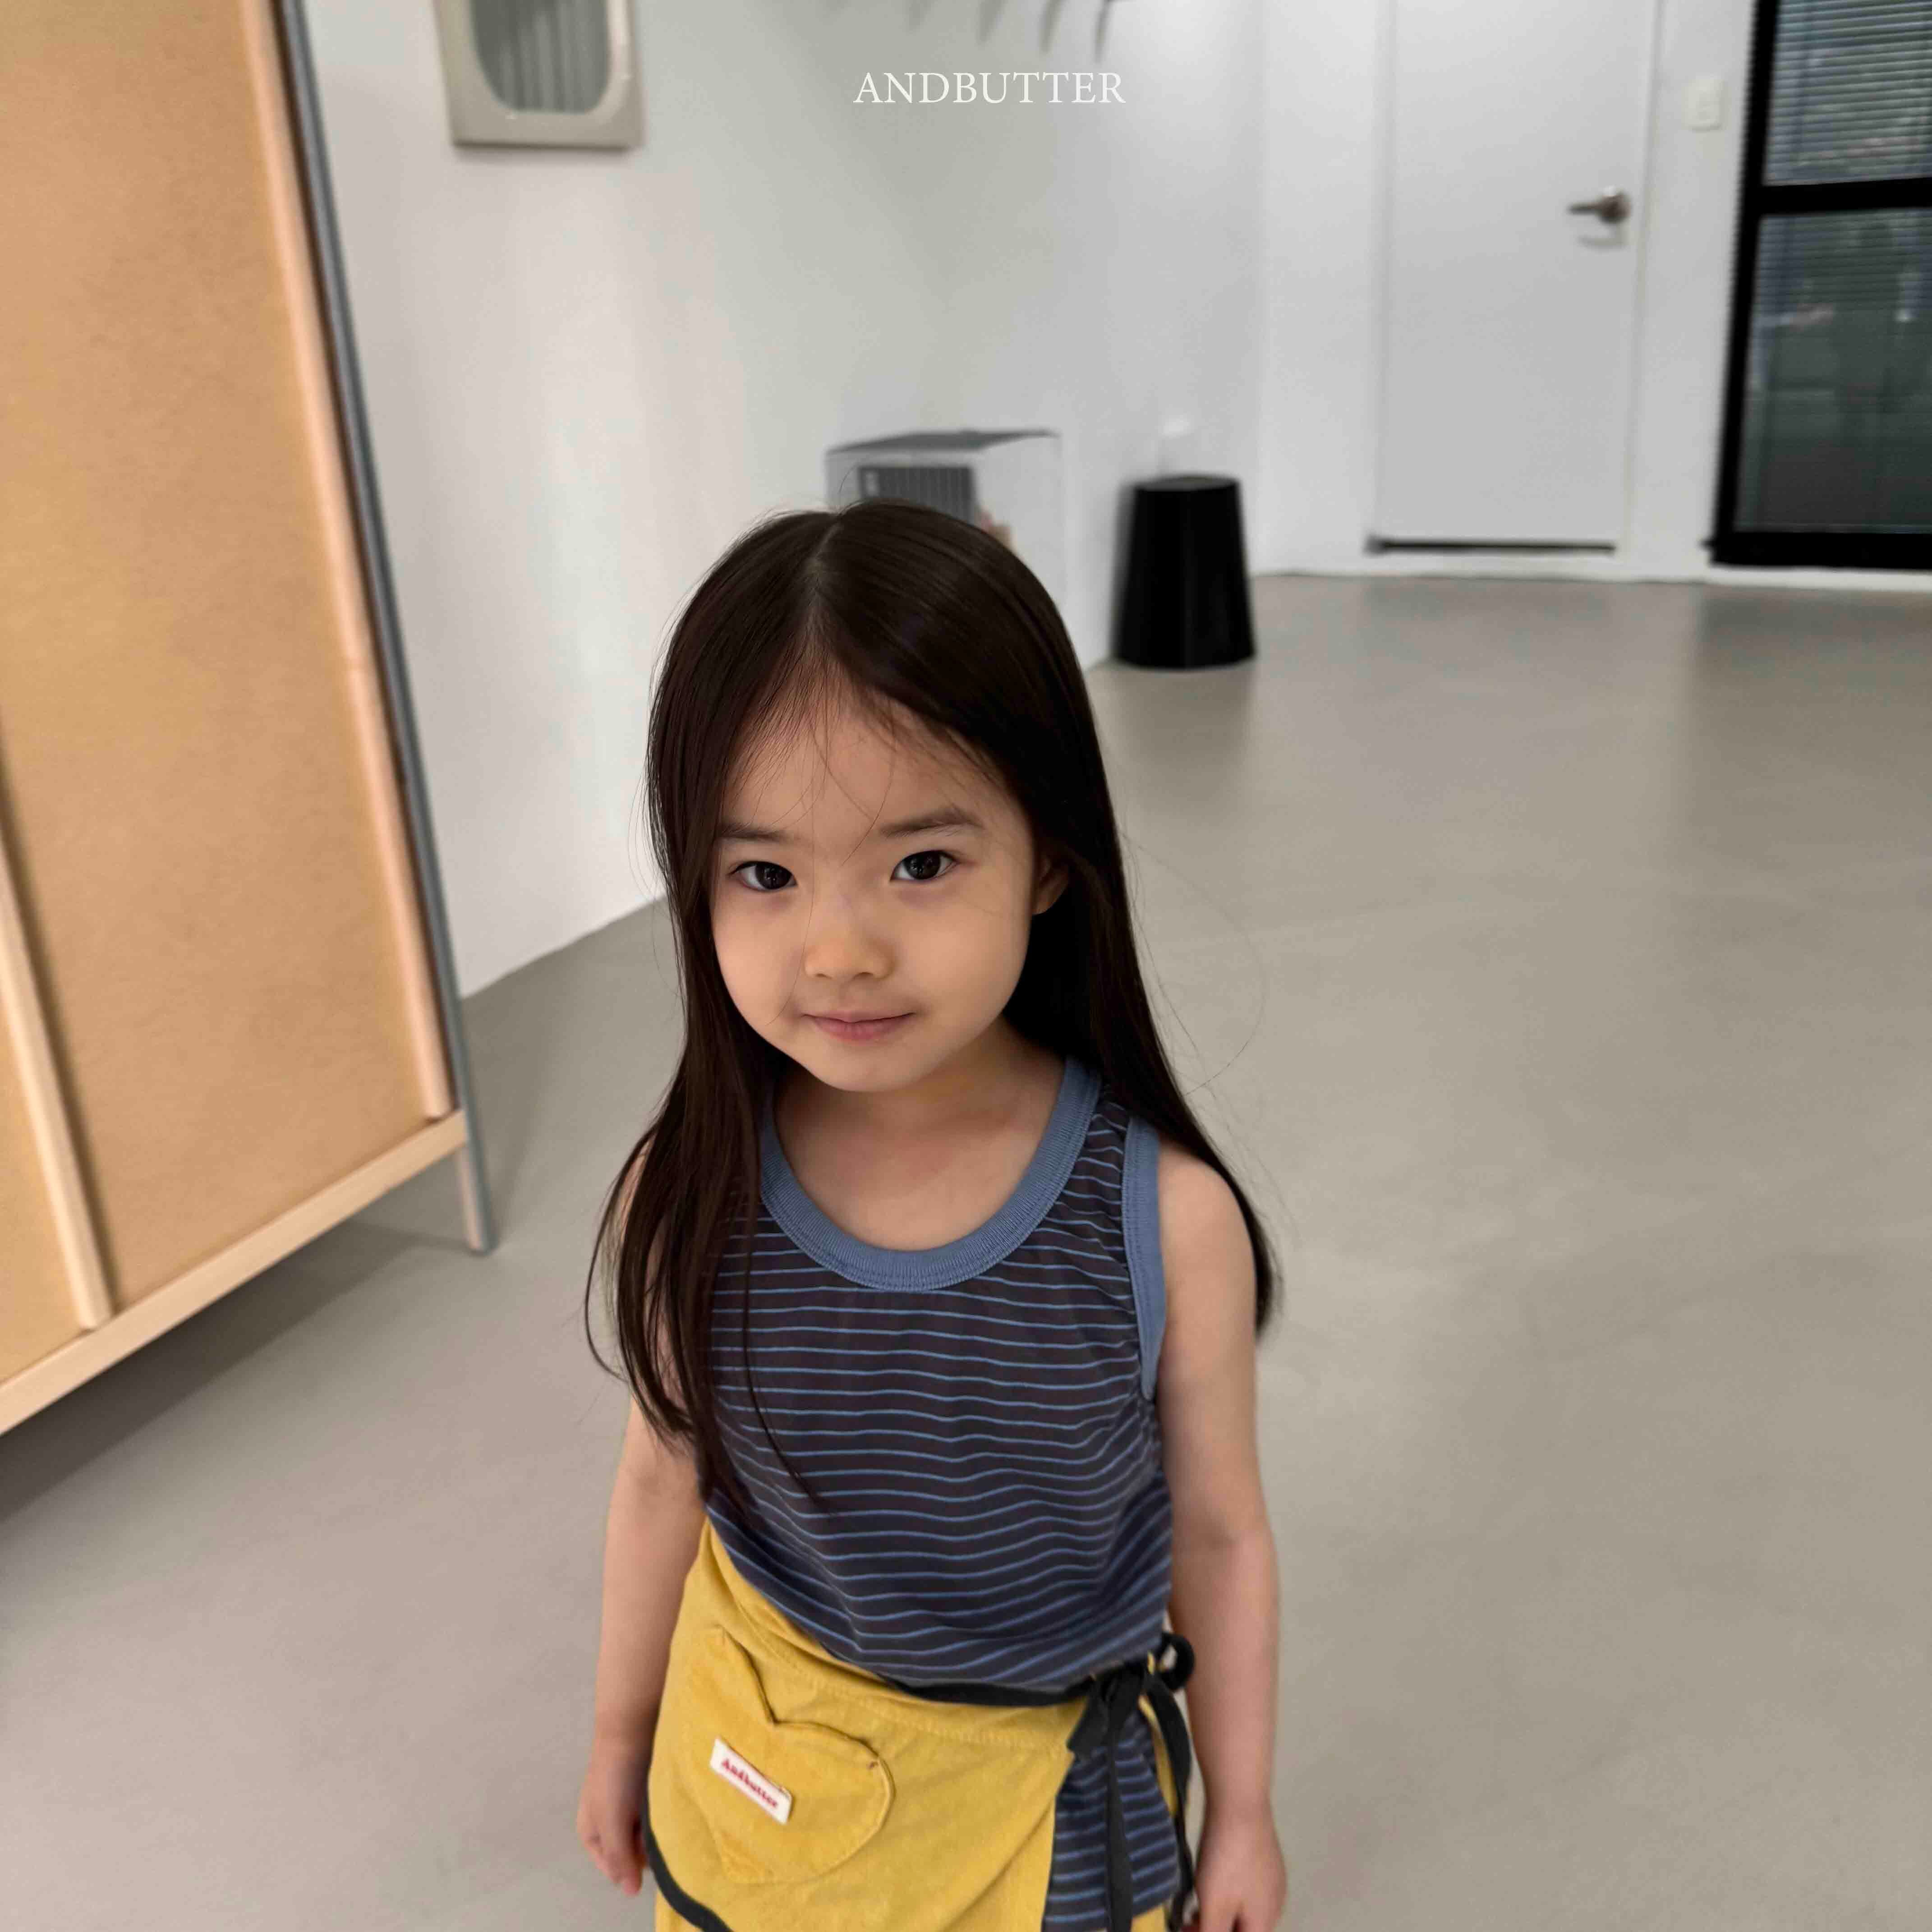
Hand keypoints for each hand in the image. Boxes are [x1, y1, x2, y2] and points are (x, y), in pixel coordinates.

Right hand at [576, 1726, 653, 1896]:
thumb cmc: (616, 1776)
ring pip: (648, 1834)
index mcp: (591, 1832)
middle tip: (659, 1830)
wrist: (632, 1725)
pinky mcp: (646, 1790)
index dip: (632, 1865)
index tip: (648, 1851)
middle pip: (633, 1852)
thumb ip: (619, 1857)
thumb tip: (630, 1891)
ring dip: (659, 1831)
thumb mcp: (610, 1821)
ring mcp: (628, 1806)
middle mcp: (609, 1822)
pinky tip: (673, 1806)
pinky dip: (665, 1814)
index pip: (615, 1868)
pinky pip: (658, 1814)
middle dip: (648, 1848)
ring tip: (669, 1817)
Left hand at [1183, 1803, 1287, 1931]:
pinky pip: (1248, 1888)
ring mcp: (1273, 1878)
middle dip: (1217, 1928)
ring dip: (1221, 1913)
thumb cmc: (1226, 1860)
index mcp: (1265, 1920)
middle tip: (1188, 1920)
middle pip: (1245, 1928)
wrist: (1240, 1804)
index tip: (1191, 1930)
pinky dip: (1229, 1894)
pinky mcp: (1266, 1858)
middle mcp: (1275, 1904)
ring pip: (1245, 1908)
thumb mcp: (1214, 1906)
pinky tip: (1212, 1880)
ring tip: (1195, 1903)